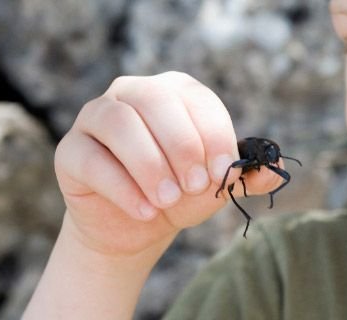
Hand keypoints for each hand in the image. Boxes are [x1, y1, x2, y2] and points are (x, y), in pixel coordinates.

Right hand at [54, 72, 284, 256]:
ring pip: (120, 123)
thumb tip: (276, 169)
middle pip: (156, 101)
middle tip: (195, 187)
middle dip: (182, 147)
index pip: (196, 99)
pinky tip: (144, 211)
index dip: (214, 136)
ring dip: (149, 165)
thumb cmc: (179, 193)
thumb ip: (247, 175)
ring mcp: (96, 117)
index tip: (224, 174)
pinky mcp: (70, 150)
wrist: (135, 226)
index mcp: (174, 92)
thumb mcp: (216, 186)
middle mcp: (132, 93)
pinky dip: (122, 188)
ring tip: (167, 200)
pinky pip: (92, 159)